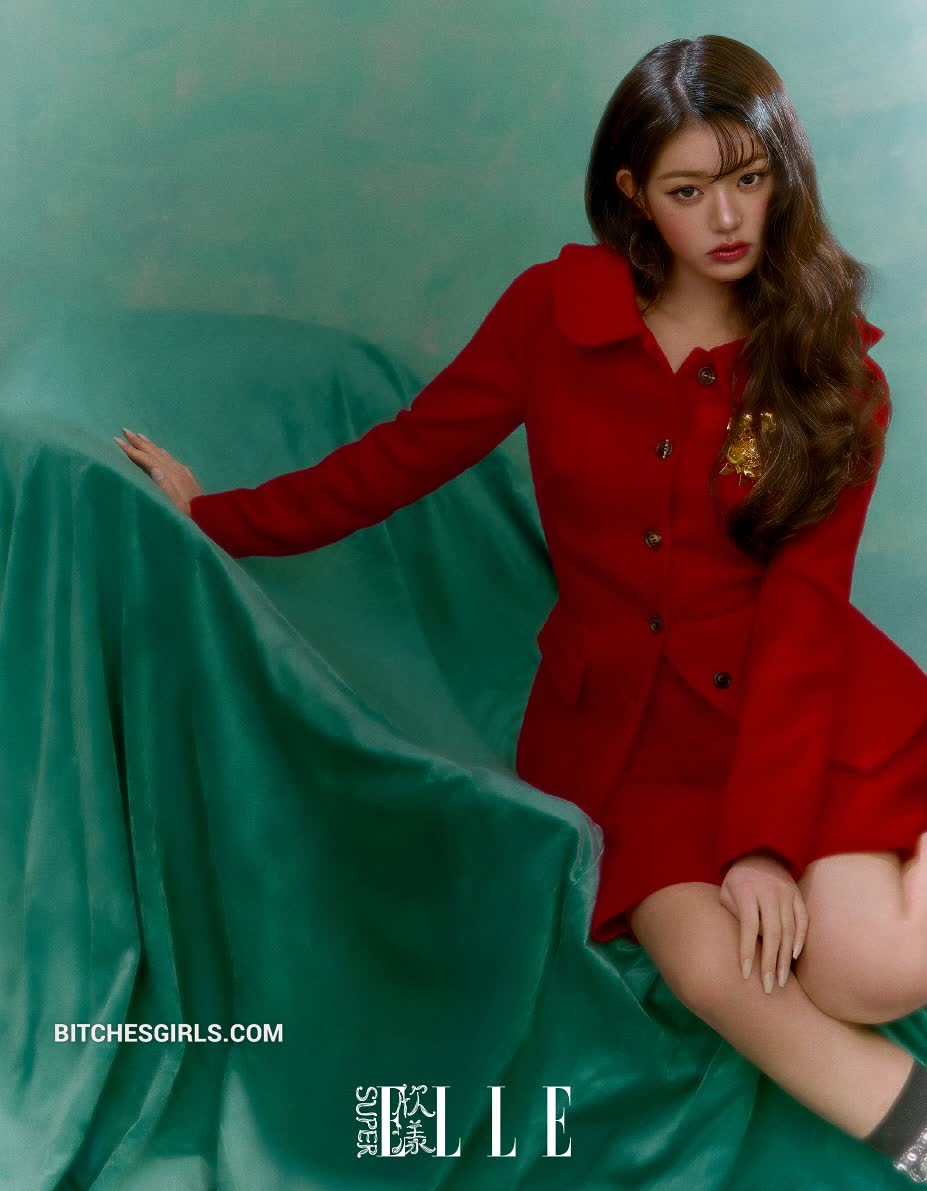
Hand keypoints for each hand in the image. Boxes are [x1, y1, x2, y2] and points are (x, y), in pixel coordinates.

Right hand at [113, 428, 203, 516]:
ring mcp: (180, 469)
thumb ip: (163, 484)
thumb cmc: (185, 511)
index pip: (146, 458)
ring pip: (160, 452)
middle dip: (137, 441)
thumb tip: (154, 469)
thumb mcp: (173, 501)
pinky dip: (161, 451)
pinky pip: (170, 458)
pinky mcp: (185, 473)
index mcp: (168, 474)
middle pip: (152, 451)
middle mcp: (174, 468)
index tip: (117, 440)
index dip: (131, 450)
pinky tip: (160, 450)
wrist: (205, 513)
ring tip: (139, 435)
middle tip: (125, 430)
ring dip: (149, 444)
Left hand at [719, 851, 808, 993]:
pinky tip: (794, 956)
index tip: (744, 974)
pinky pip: (803, 920)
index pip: (748, 926)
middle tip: (769, 988)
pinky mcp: (797, 895)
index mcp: (747, 891)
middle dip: (770, 963)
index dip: (747, 951)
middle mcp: (769, 892)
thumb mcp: (726, 892)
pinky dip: (801, 939)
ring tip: (781, 980)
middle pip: (772, 933)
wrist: (759, 852)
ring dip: (786, 958)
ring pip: (789, 930)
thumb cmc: (737, 880)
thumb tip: (740, 945)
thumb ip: (732, 915)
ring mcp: (786, 893)